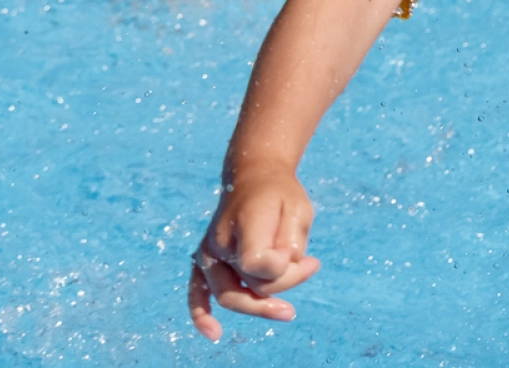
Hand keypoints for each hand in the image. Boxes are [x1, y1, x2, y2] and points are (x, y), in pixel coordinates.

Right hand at [187, 163, 320, 341]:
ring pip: (229, 294)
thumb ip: (289, 244)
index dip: (286, 269)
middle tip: (311, 267)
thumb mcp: (298, 211)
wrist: (255, 175)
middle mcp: (220, 240)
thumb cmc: (281, 194)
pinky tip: (214, 333)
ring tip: (287, 311)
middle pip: (248, 283)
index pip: (258, 265)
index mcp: (244, 223)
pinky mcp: (204, 259)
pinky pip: (197, 291)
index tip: (308, 257)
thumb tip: (274, 273)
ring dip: (260, 306)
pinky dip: (201, 313)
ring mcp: (209, 251)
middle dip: (285, 284)